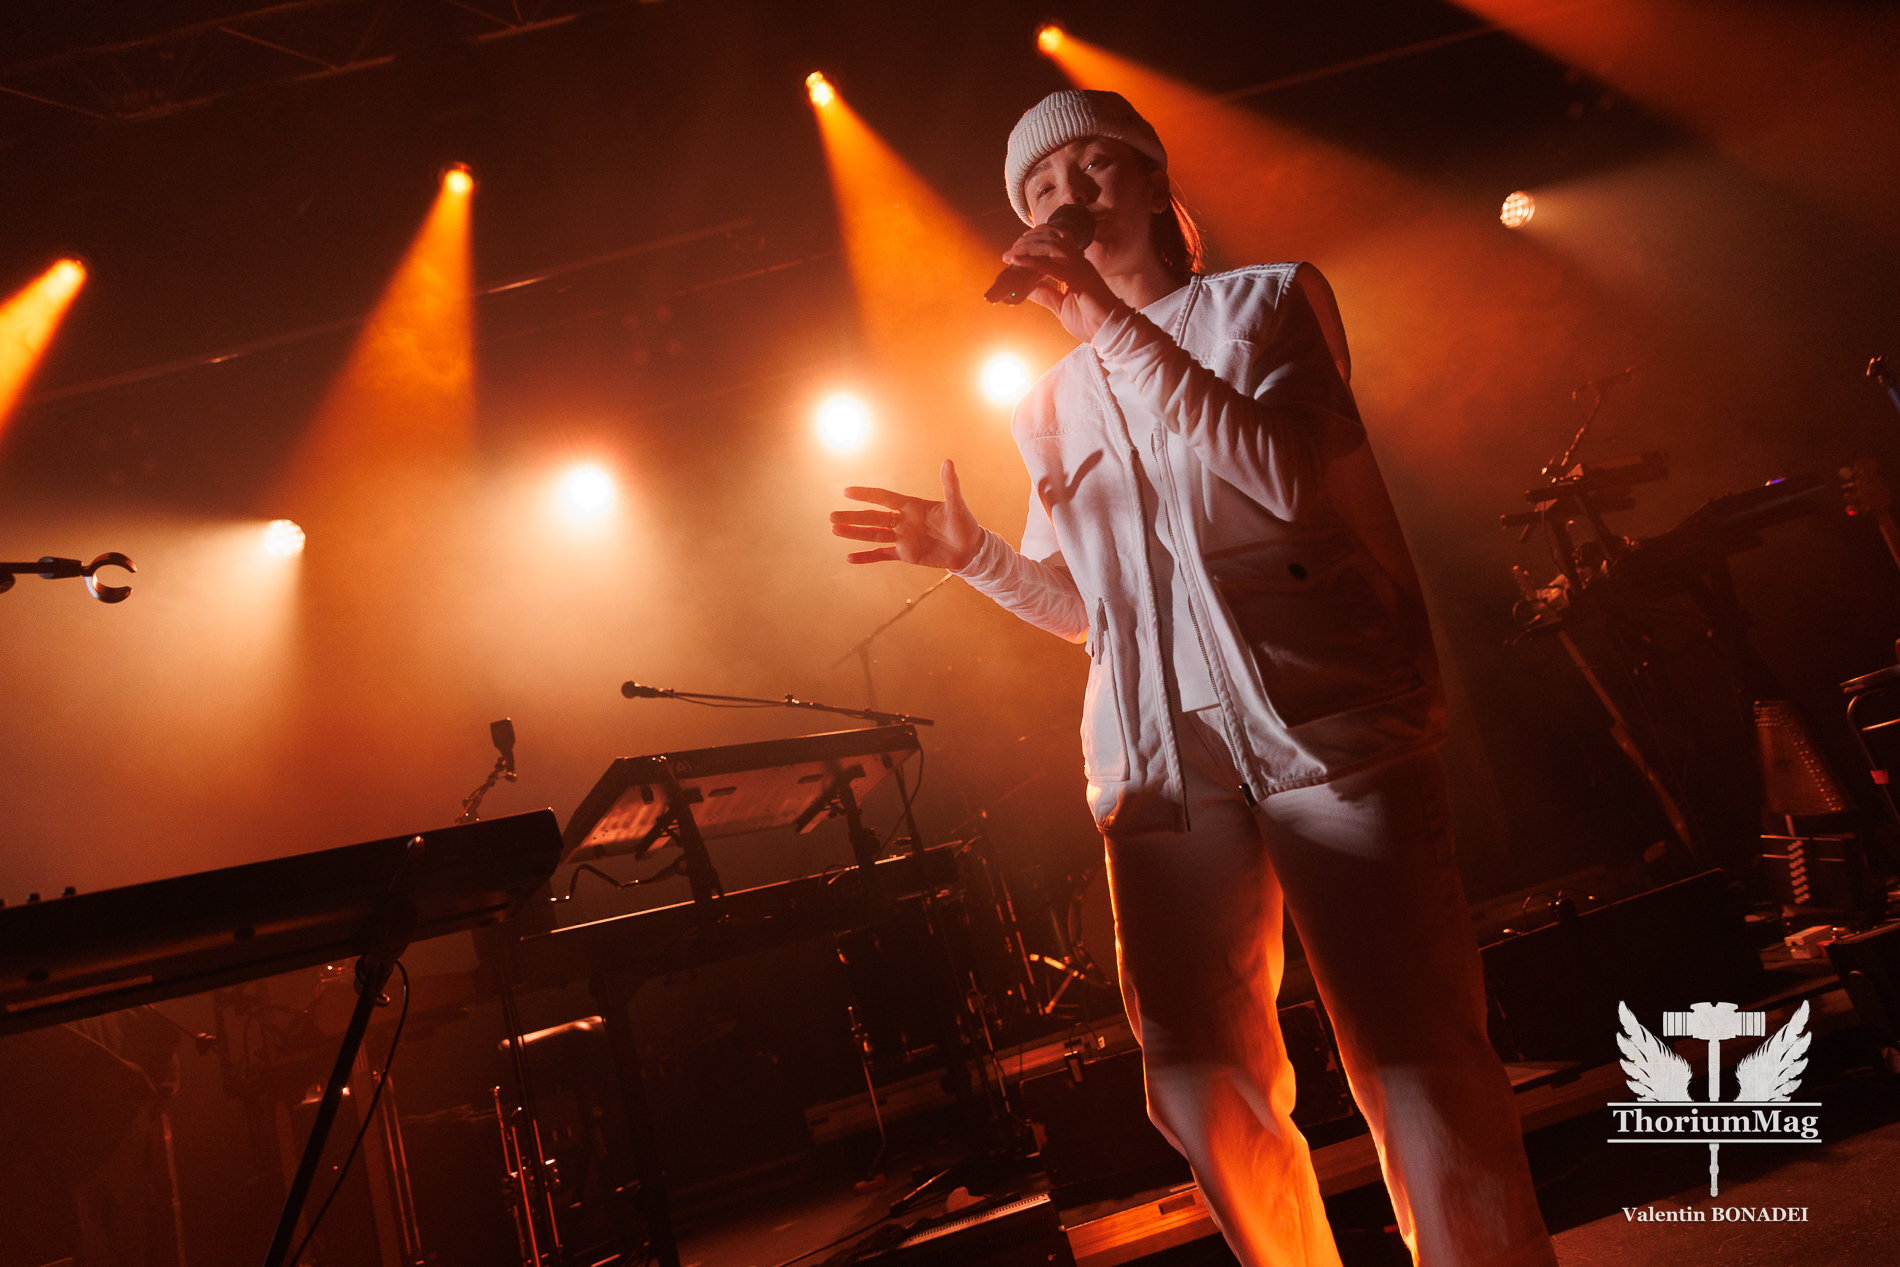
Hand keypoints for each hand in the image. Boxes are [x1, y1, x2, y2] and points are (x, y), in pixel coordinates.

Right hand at [830, 459, 984, 569]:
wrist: (969, 549)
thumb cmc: (964, 524)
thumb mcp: (957, 505)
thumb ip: (949, 485)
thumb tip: (948, 462)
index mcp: (911, 506)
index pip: (884, 498)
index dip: (866, 494)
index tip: (847, 491)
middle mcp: (902, 521)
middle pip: (873, 518)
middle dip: (853, 517)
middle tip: (831, 516)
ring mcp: (902, 538)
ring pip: (873, 535)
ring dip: (854, 534)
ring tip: (834, 530)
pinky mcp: (905, 554)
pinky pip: (882, 556)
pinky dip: (867, 558)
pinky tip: (849, 558)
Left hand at [1002, 221, 1124, 341]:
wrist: (1110, 332)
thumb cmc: (1090, 320)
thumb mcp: (1061, 305)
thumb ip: (1046, 294)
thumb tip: (1027, 289)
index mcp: (1075, 266)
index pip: (1054, 242)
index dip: (1035, 239)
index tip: (1016, 247)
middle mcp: (1078, 262)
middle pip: (1051, 239)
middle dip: (1027, 242)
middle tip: (1009, 252)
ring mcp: (1080, 268)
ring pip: (1051, 247)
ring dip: (1027, 249)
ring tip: (1010, 255)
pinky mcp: (1080, 279)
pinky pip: (1052, 266)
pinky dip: (1032, 262)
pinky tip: (1017, 262)